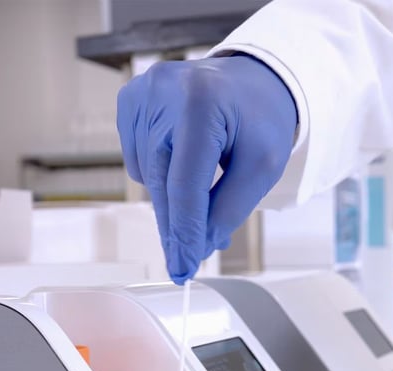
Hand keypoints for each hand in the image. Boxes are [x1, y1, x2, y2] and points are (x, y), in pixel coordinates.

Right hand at [117, 54, 297, 282]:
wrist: (251, 80)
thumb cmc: (260, 120)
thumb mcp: (262, 167)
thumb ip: (229, 208)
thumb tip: (197, 247)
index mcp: (201, 103)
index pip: (186, 184)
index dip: (184, 232)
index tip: (183, 268)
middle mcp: (162, 92)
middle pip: (163, 184)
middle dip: (176, 228)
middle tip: (185, 263)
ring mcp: (141, 94)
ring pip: (148, 178)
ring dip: (172, 202)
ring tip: (202, 198)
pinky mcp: (130, 101)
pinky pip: (138, 161)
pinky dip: (159, 176)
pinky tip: (182, 164)